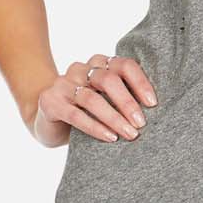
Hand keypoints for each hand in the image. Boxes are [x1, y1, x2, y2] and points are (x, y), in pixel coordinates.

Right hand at [28, 54, 157, 146]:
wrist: (47, 120)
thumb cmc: (86, 112)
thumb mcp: (107, 101)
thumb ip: (125, 97)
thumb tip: (156, 111)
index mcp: (98, 64)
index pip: (123, 65)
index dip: (140, 82)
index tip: (153, 103)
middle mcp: (80, 69)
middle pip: (108, 79)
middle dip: (127, 103)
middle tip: (142, 124)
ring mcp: (63, 84)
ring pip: (91, 98)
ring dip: (113, 118)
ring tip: (129, 134)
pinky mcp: (50, 102)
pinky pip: (75, 114)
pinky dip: (95, 127)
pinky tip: (109, 138)